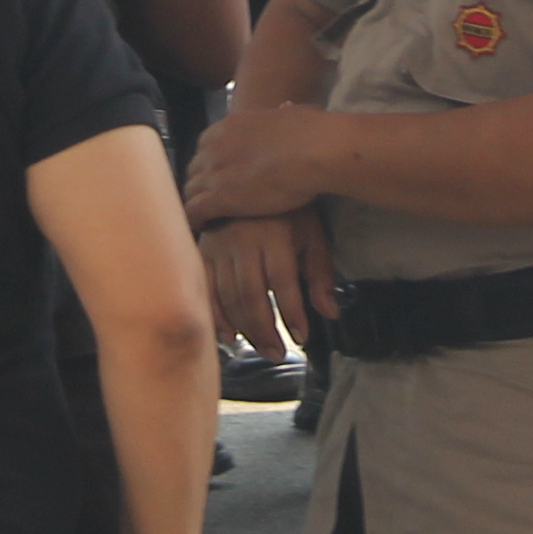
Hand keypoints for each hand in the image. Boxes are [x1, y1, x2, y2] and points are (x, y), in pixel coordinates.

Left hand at [182, 102, 332, 225]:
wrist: (312, 151)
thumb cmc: (310, 131)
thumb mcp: (291, 114)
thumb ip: (282, 115)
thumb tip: (286, 109)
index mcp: (229, 126)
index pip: (205, 146)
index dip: (211, 162)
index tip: (220, 173)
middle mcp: (214, 147)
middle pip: (195, 169)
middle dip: (201, 182)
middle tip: (213, 196)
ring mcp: (213, 172)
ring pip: (190, 191)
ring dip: (196, 202)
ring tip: (206, 216)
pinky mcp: (218, 198)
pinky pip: (194, 211)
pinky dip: (196, 220)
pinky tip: (203, 227)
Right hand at [204, 213, 337, 356]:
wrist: (253, 180)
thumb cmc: (288, 214)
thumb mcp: (312, 236)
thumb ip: (320, 275)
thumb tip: (330, 312)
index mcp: (274, 236)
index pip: (283, 284)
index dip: (293, 314)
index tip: (302, 337)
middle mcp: (243, 241)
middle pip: (251, 296)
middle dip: (265, 331)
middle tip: (278, 353)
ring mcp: (219, 246)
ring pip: (227, 297)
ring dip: (244, 329)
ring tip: (262, 348)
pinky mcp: (202, 251)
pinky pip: (206, 291)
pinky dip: (217, 317)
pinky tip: (230, 336)